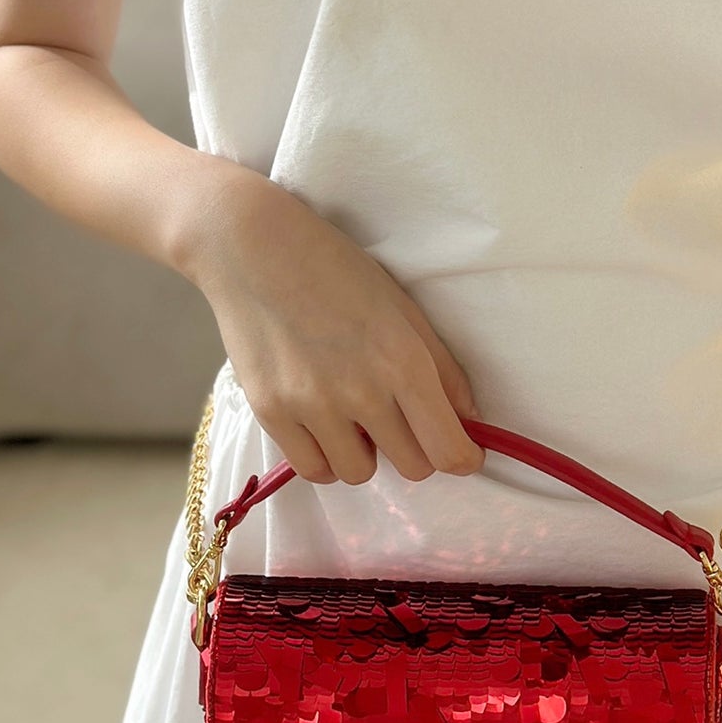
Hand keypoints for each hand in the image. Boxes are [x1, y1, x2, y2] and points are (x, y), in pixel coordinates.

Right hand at [189, 172, 486, 485]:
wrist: (253, 248)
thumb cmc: (337, 270)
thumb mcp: (403, 308)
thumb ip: (442, 368)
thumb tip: (468, 420)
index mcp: (404, 362)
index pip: (448, 449)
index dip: (463, 458)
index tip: (462, 452)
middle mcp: (362, 391)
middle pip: (412, 467)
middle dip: (417, 450)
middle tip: (401, 420)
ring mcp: (312, 406)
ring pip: (359, 474)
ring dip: (366, 454)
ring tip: (354, 417)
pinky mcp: (270, 412)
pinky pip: (313, 469)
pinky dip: (326, 456)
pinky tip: (324, 425)